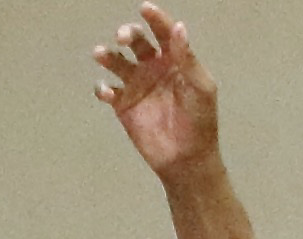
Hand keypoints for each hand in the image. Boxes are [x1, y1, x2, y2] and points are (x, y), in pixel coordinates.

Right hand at [93, 6, 219, 181]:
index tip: (145, 8)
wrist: (187, 159)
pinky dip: (102, 88)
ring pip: (117, 62)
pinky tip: (106, 91)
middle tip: (122, 37)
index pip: (163, 32)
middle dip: (127, 34)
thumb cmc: (200, 121)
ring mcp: (136, 86)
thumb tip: (179, 27)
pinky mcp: (123, 106)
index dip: (155, 19)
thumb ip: (187, 58)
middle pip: (136, 42)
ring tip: (101, 54)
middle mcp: (152, 67)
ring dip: (108, 56)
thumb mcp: (201, 87)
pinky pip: (107, 91)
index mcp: (174, 59)